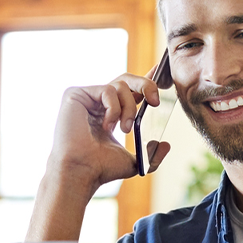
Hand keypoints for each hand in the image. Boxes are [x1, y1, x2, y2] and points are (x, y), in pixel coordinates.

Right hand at [47, 72, 169, 190]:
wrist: (82, 171)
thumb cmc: (101, 169)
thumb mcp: (135, 162)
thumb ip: (151, 154)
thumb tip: (166, 145)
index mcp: (110, 113)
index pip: (130, 90)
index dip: (145, 80)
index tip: (161, 72)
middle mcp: (97, 102)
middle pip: (127, 79)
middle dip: (146, 85)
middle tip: (156, 102)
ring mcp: (86, 97)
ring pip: (120, 85)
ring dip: (129, 108)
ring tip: (126, 129)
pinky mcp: (75, 94)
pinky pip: (106, 90)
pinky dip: (114, 108)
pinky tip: (107, 126)